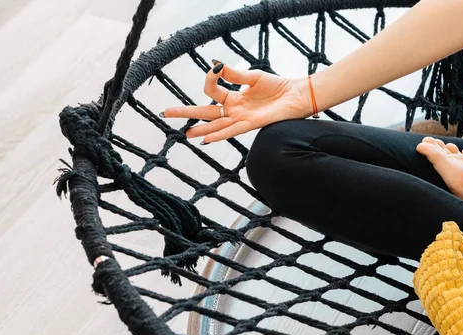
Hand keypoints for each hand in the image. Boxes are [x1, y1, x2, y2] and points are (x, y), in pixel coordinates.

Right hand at [161, 62, 312, 143]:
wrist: (296, 95)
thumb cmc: (277, 86)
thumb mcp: (253, 76)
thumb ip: (234, 74)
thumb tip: (215, 67)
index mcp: (234, 98)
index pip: (212, 91)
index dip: (209, 80)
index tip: (214, 70)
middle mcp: (235, 110)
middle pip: (206, 113)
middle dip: (186, 113)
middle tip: (166, 113)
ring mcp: (242, 118)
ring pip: (216, 125)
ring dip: (201, 130)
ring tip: (185, 134)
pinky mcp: (251, 124)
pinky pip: (232, 131)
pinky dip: (219, 135)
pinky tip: (207, 139)